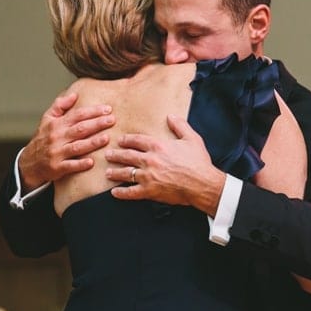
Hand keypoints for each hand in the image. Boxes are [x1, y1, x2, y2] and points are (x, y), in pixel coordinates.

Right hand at [18, 92, 113, 191]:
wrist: (29, 162)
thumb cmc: (43, 139)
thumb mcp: (47, 119)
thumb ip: (60, 106)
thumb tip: (74, 94)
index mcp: (56, 124)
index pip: (77, 115)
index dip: (93, 111)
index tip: (108, 109)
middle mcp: (57, 137)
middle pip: (79, 129)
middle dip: (97, 124)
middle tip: (112, 120)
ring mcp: (56, 153)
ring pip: (77, 147)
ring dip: (92, 143)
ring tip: (106, 138)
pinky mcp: (56, 168)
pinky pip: (70, 166)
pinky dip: (80, 164)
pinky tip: (92, 162)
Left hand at [106, 115, 225, 215]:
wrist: (202, 183)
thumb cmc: (199, 162)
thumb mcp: (192, 138)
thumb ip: (180, 126)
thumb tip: (170, 116)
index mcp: (158, 146)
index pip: (136, 140)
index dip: (127, 140)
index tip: (120, 140)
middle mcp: (149, 160)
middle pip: (127, 155)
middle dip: (116, 155)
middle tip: (108, 155)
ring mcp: (147, 176)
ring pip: (125, 173)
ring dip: (114, 172)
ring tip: (108, 172)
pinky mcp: (149, 191)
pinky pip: (130, 192)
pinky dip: (121, 193)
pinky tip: (114, 192)